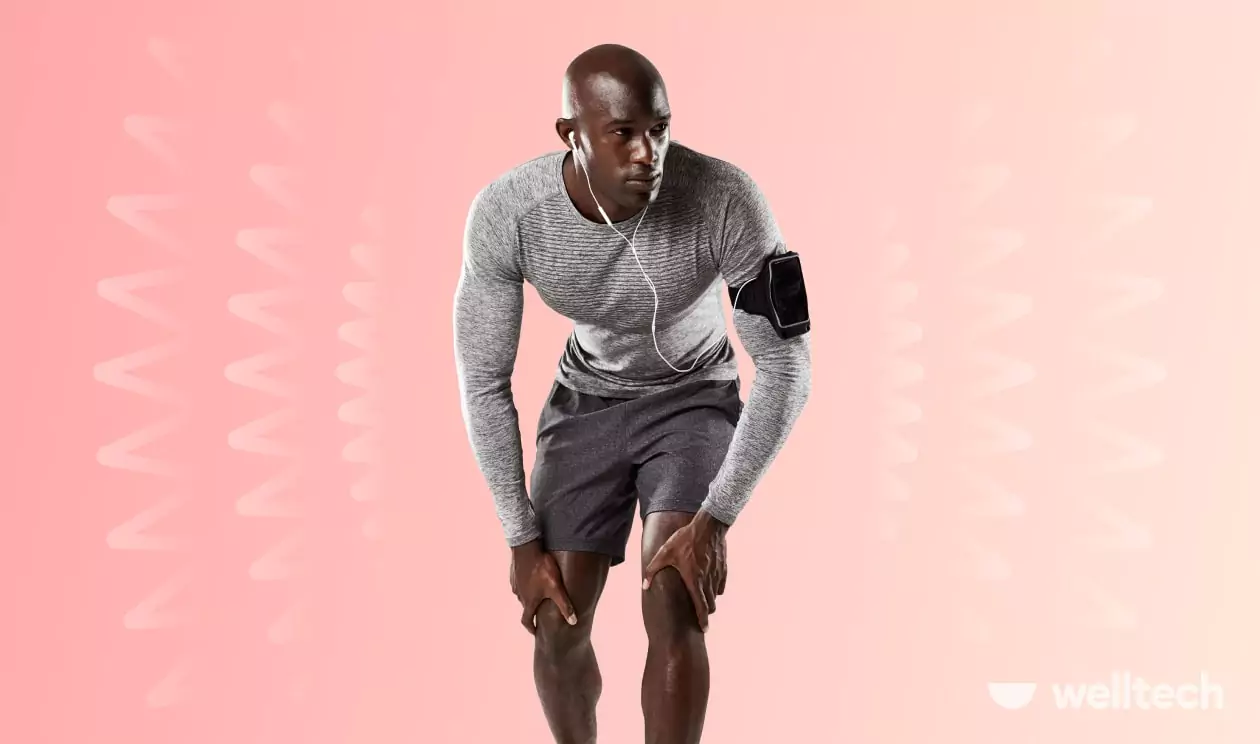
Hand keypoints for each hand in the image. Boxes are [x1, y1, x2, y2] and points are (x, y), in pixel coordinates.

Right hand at [509, 539, 576, 633]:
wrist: (526, 547)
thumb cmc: (541, 569)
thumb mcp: (556, 588)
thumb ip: (564, 605)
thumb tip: (573, 622)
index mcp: (529, 602)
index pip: (526, 621)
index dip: (531, 628)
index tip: (535, 631)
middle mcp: (519, 595)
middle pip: (526, 607)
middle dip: (533, 610)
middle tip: (542, 610)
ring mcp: (515, 584)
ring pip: (523, 594)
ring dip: (530, 596)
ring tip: (541, 592)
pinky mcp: (514, 574)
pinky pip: (520, 583)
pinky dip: (526, 584)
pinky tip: (534, 577)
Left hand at [642, 509, 728, 631]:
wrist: (708, 525)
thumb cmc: (685, 539)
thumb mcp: (664, 553)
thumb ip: (652, 570)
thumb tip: (644, 586)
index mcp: (694, 580)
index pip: (701, 607)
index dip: (702, 620)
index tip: (704, 629)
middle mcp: (708, 581)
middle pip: (711, 605)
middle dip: (706, 612)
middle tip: (700, 616)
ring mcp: (717, 574)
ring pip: (716, 595)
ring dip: (711, 600)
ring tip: (703, 601)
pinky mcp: (723, 567)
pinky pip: (721, 583)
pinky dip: (716, 587)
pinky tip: (709, 583)